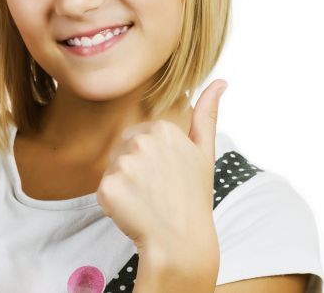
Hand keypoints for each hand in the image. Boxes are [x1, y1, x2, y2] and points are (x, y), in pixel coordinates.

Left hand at [96, 79, 227, 258]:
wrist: (181, 242)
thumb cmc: (193, 197)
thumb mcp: (204, 153)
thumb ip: (207, 114)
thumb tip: (220, 82)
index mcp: (163, 129)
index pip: (139, 137)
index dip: (150, 160)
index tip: (166, 176)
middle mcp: (142, 141)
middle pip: (123, 150)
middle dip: (134, 169)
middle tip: (156, 190)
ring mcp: (123, 165)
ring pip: (112, 169)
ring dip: (123, 184)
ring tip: (146, 200)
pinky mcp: (106, 187)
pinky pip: (103, 189)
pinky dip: (113, 203)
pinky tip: (133, 211)